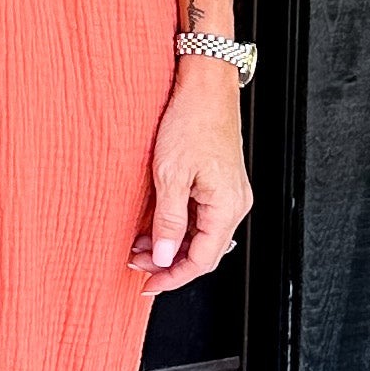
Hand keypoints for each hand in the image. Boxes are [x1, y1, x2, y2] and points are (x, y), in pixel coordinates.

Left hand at [131, 58, 248, 289]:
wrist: (204, 85)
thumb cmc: (191, 121)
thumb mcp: (170, 176)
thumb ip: (168, 222)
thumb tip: (165, 257)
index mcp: (227, 207)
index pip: (202, 261)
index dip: (173, 277)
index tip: (147, 285)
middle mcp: (234, 204)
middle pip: (203, 251)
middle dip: (168, 262)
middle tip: (135, 263)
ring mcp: (229, 194)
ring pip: (200, 235)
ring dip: (170, 244)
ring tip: (138, 244)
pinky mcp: (220, 183)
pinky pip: (201, 217)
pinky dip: (177, 226)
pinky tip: (153, 225)